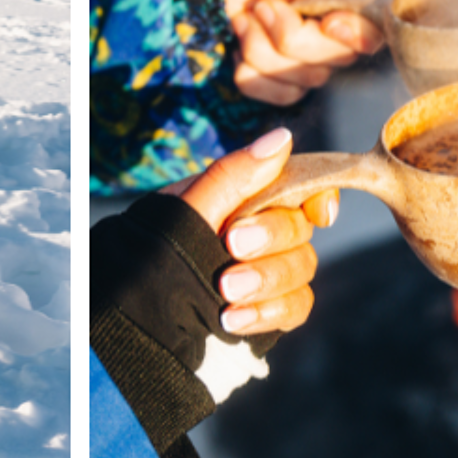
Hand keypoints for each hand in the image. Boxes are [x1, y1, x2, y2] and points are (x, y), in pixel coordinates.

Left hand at [163, 127, 334, 335]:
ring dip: (266, 280)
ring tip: (225, 291)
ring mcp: (270, 270)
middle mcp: (264, 230)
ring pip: (302, 268)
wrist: (137, 309)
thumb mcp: (188, 208)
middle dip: (270, 238)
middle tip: (231, 245)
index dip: (320, 195)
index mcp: (247, 197)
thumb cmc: (157, 249)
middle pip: (301, 228)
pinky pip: (295, 307)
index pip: (303, 186)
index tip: (318, 212)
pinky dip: (268, 313)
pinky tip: (234, 320)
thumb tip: (282, 138)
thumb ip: (233, 176)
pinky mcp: (271, 308)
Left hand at [222, 0, 388, 105]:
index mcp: (351, 4)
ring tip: (248, 15)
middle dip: (290, 32)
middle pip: (335, 60)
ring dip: (262, 44)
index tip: (328, 20)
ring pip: (302, 79)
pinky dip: (250, 68)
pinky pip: (276, 93)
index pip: (376, 34)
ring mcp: (310, 63)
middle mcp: (337, 38)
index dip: (355, 34)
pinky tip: (243, 40)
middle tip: (264, 4)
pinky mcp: (282, 83)